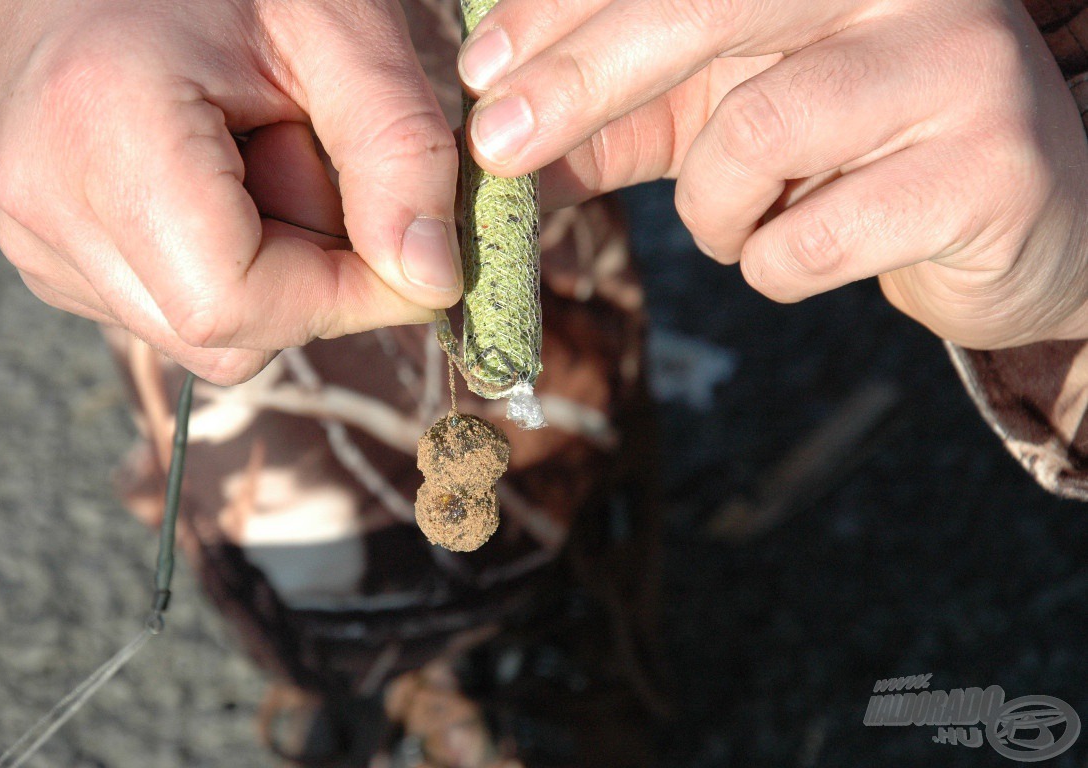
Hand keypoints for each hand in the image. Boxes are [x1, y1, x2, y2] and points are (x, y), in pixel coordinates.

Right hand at [0, 0, 462, 383]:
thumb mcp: (339, 28)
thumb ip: (400, 153)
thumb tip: (431, 283)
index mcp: (104, 133)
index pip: (232, 305)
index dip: (342, 298)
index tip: (406, 250)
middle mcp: (44, 204)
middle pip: (223, 336)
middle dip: (310, 276)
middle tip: (314, 157)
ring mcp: (37, 237)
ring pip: (202, 336)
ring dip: (272, 270)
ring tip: (260, 153)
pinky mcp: (51, 255)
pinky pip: (171, 310)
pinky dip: (228, 265)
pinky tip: (222, 176)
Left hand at [459, 0, 1087, 348]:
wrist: (1013, 211)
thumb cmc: (844, 151)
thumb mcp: (721, 113)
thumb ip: (621, 116)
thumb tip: (496, 140)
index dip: (565, 10)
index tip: (482, 72)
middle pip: (709, 4)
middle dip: (583, 80)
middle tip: (498, 146)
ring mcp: (960, 63)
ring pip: (754, 133)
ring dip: (710, 209)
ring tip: (737, 224)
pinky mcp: (989, 169)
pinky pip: (811, 237)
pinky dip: (770, 264)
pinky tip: (797, 251)